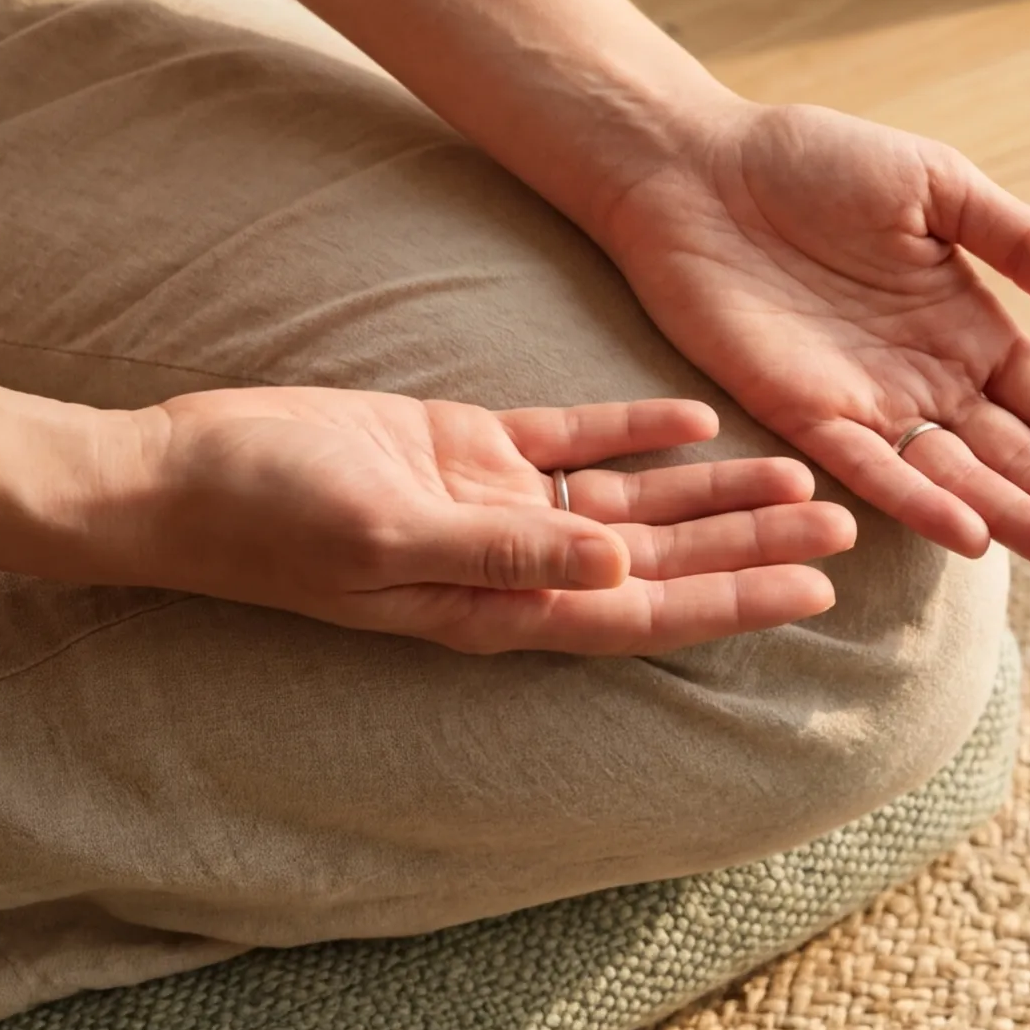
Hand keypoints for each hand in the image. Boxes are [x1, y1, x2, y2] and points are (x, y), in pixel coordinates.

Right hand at [87, 387, 853, 653]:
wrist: (181, 472)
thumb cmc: (268, 519)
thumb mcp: (387, 535)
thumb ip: (503, 550)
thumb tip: (618, 566)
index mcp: (500, 603)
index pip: (643, 609)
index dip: (732, 601)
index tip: (815, 589)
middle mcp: (513, 562)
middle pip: (659, 559)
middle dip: (751, 545)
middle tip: (847, 522)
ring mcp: (492, 503)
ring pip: (631, 501)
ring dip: (711, 492)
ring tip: (798, 474)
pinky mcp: (463, 447)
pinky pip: (571, 442)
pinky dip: (633, 432)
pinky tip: (697, 420)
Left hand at [588, 103, 1029, 574]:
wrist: (698, 168)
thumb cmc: (813, 164)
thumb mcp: (938, 187)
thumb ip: (1021, 243)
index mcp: (966, 328)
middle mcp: (924, 380)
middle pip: (1016, 457)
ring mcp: (865, 404)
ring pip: (955, 477)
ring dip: (1017, 518)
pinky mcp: (799, 414)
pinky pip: (868, 469)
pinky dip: (918, 503)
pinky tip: (972, 534)